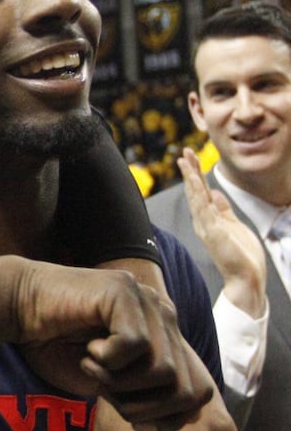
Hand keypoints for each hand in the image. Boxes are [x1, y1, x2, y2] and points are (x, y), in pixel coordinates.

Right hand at [4, 257, 212, 423]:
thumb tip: (178, 419)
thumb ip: (143, 394)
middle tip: (104, 389)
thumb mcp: (108, 382)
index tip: (125, 408)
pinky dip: (106, 360)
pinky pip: (134, 346)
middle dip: (141, 404)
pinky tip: (86, 348)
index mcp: (166, 335)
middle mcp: (164, 314)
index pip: (197, 390)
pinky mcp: (124, 292)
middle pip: (185, 388)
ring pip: (162, 370)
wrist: (14, 308)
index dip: (165, 414)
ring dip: (121, 382)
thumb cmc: (55, 346)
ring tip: (92, 364)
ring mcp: (147, 300)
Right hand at [179, 148, 266, 318]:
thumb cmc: (242, 256)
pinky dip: (197, 192)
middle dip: (190, 171)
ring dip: (190, 177)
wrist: (246, 278)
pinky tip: (194, 179)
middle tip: (184, 151)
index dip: (196, 175)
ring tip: (185, 160)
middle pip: (195, 191)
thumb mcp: (234, 226)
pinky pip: (202, 208)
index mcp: (209, 219)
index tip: (192, 158)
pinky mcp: (212, 231)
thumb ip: (224, 210)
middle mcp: (204, 221)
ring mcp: (207, 226)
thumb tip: (217, 193)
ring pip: (196, 196)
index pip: (201, 193)